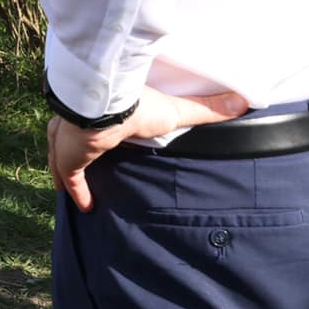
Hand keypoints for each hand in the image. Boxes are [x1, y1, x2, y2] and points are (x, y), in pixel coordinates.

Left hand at [48, 87, 249, 211]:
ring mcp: (68, 141)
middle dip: (75, 149)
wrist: (105, 106)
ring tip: (77, 185)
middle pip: (71, 138)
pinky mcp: (68, 159)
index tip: (103, 137)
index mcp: (101, 111)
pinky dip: (77, 192)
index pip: (96, 121)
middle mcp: (78, 124)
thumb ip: (206, 109)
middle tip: (84, 160)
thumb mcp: (175, 110)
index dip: (98, 130)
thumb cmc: (137, 104)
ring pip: (64, 157)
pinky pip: (70, 179)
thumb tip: (244, 101)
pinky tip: (86, 206)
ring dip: (68, 169)